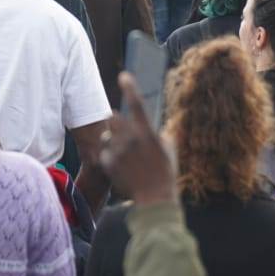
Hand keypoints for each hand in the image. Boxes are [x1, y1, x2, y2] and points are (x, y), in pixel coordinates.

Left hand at [100, 74, 177, 205]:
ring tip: (125, 154)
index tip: (124, 75)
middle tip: (123, 132)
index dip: (130, 88)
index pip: (137, 104)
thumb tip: (158, 128)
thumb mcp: (169, 151)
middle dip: (116, 121)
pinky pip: (104, 151)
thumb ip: (161, 135)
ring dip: (112, 139)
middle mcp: (131, 139)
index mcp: (148, 133)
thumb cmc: (166, 174)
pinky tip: (122, 167)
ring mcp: (118, 151)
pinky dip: (111, 156)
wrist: (154, 200)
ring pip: (106, 134)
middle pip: (113, 116)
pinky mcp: (108, 162)